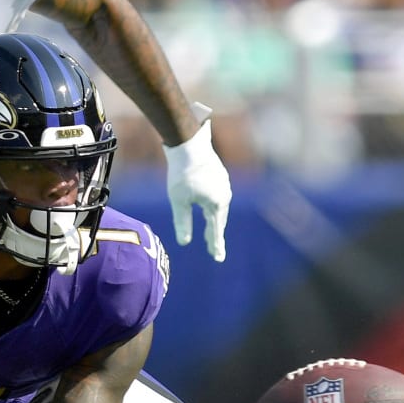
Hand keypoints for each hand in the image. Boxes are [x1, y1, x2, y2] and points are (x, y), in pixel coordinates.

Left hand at [162, 107, 229, 261]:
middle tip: (212, 249)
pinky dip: (213, 206)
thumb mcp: (179, 201)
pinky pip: (218, 196)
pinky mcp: (220, 175)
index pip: (216, 230)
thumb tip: (184, 242)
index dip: (216, 245)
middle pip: (219, 219)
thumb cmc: (182, 173)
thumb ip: (183, 222)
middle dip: (215, 234)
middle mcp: (224, 195)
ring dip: (214, 220)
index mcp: (216, 204)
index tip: (218, 258)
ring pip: (219, 207)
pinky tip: (207, 207)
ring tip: (210, 231)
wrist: (188, 144)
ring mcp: (224, 184)